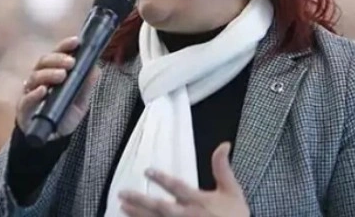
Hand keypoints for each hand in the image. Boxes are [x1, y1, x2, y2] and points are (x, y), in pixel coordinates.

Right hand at [16, 36, 99, 138]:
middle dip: (58, 59)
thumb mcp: (80, 100)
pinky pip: (26, 98)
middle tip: (71, 62)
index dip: (65, 46)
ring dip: (49, 74)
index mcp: (51, 73)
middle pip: (43, 62)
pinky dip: (34, 93)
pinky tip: (43, 91)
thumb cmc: (63, 115)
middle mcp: (39, 79)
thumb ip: (86, 85)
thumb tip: (96, 69)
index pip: (56, 55)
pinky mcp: (24, 108)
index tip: (76, 42)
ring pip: (35, 77)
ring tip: (62, 75)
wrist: (51, 139)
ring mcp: (30, 92)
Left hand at [119, 142, 249, 216]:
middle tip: (122, 193)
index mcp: (198, 201)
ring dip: (137, 214)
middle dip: (139, 200)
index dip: (161, 179)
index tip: (147, 171)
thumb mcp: (232, 191)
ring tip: (122, 206)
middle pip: (159, 207)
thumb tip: (224, 145)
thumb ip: (223, 168)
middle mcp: (186, 215)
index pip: (176, 187)